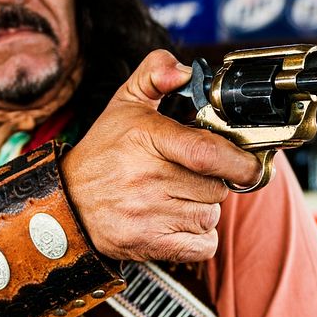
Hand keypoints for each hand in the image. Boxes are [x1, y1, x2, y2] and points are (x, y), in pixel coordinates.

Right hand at [61, 49, 261, 261]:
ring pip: (210, 216)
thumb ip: (154, 73)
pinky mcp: (149, 244)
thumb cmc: (103, 154)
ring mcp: (147, 214)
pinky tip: (178, 223)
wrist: (66, 204)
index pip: (206, 152)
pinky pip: (202, 245)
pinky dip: (199, 238)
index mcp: (146, 138)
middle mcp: (147, 178)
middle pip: (216, 187)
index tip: (250, 164)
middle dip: (213, 183)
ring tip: (177, 198)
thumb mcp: (123, 104)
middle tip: (190, 177)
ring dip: (203, 209)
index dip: (238, 161)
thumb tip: (184, 70)